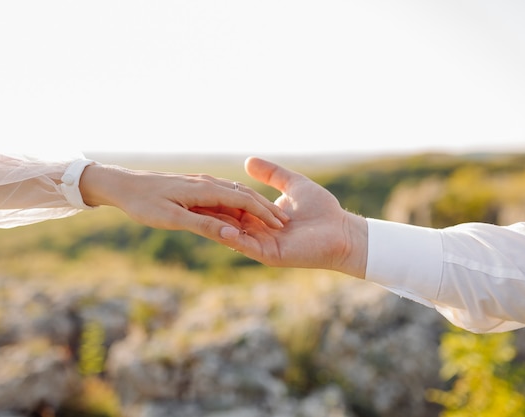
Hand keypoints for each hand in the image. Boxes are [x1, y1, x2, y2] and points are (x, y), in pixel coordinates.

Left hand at [79, 164, 288, 241]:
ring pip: (234, 193)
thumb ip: (203, 226)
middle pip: (243, 194)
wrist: (121, 184)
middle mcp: (206, 183)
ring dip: (253, 206)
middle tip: (284, 224)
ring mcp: (200, 184)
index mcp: (205, 189)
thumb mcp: (172, 219)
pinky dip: (236, 204)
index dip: (264, 212)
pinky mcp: (193, 187)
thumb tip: (232, 235)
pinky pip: (222, 195)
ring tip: (269, 219)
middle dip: (265, 208)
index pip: (244, 199)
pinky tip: (239, 214)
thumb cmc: (144, 203)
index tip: (281, 226)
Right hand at [193, 157, 367, 277]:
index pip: (230, 206)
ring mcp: (261, 245)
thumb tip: (248, 161)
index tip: (193, 187)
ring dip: (212, 224)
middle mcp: (256, 232)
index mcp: (259, 218)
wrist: (341, 231)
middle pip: (224, 220)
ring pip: (230, 233)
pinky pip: (245, 245)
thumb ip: (271, 174)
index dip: (214, 197)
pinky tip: (215, 228)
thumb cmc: (322, 210)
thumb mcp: (293, 184)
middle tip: (182, 201)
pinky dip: (230, 237)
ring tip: (190, 214)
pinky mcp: (268, 254)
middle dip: (206, 212)